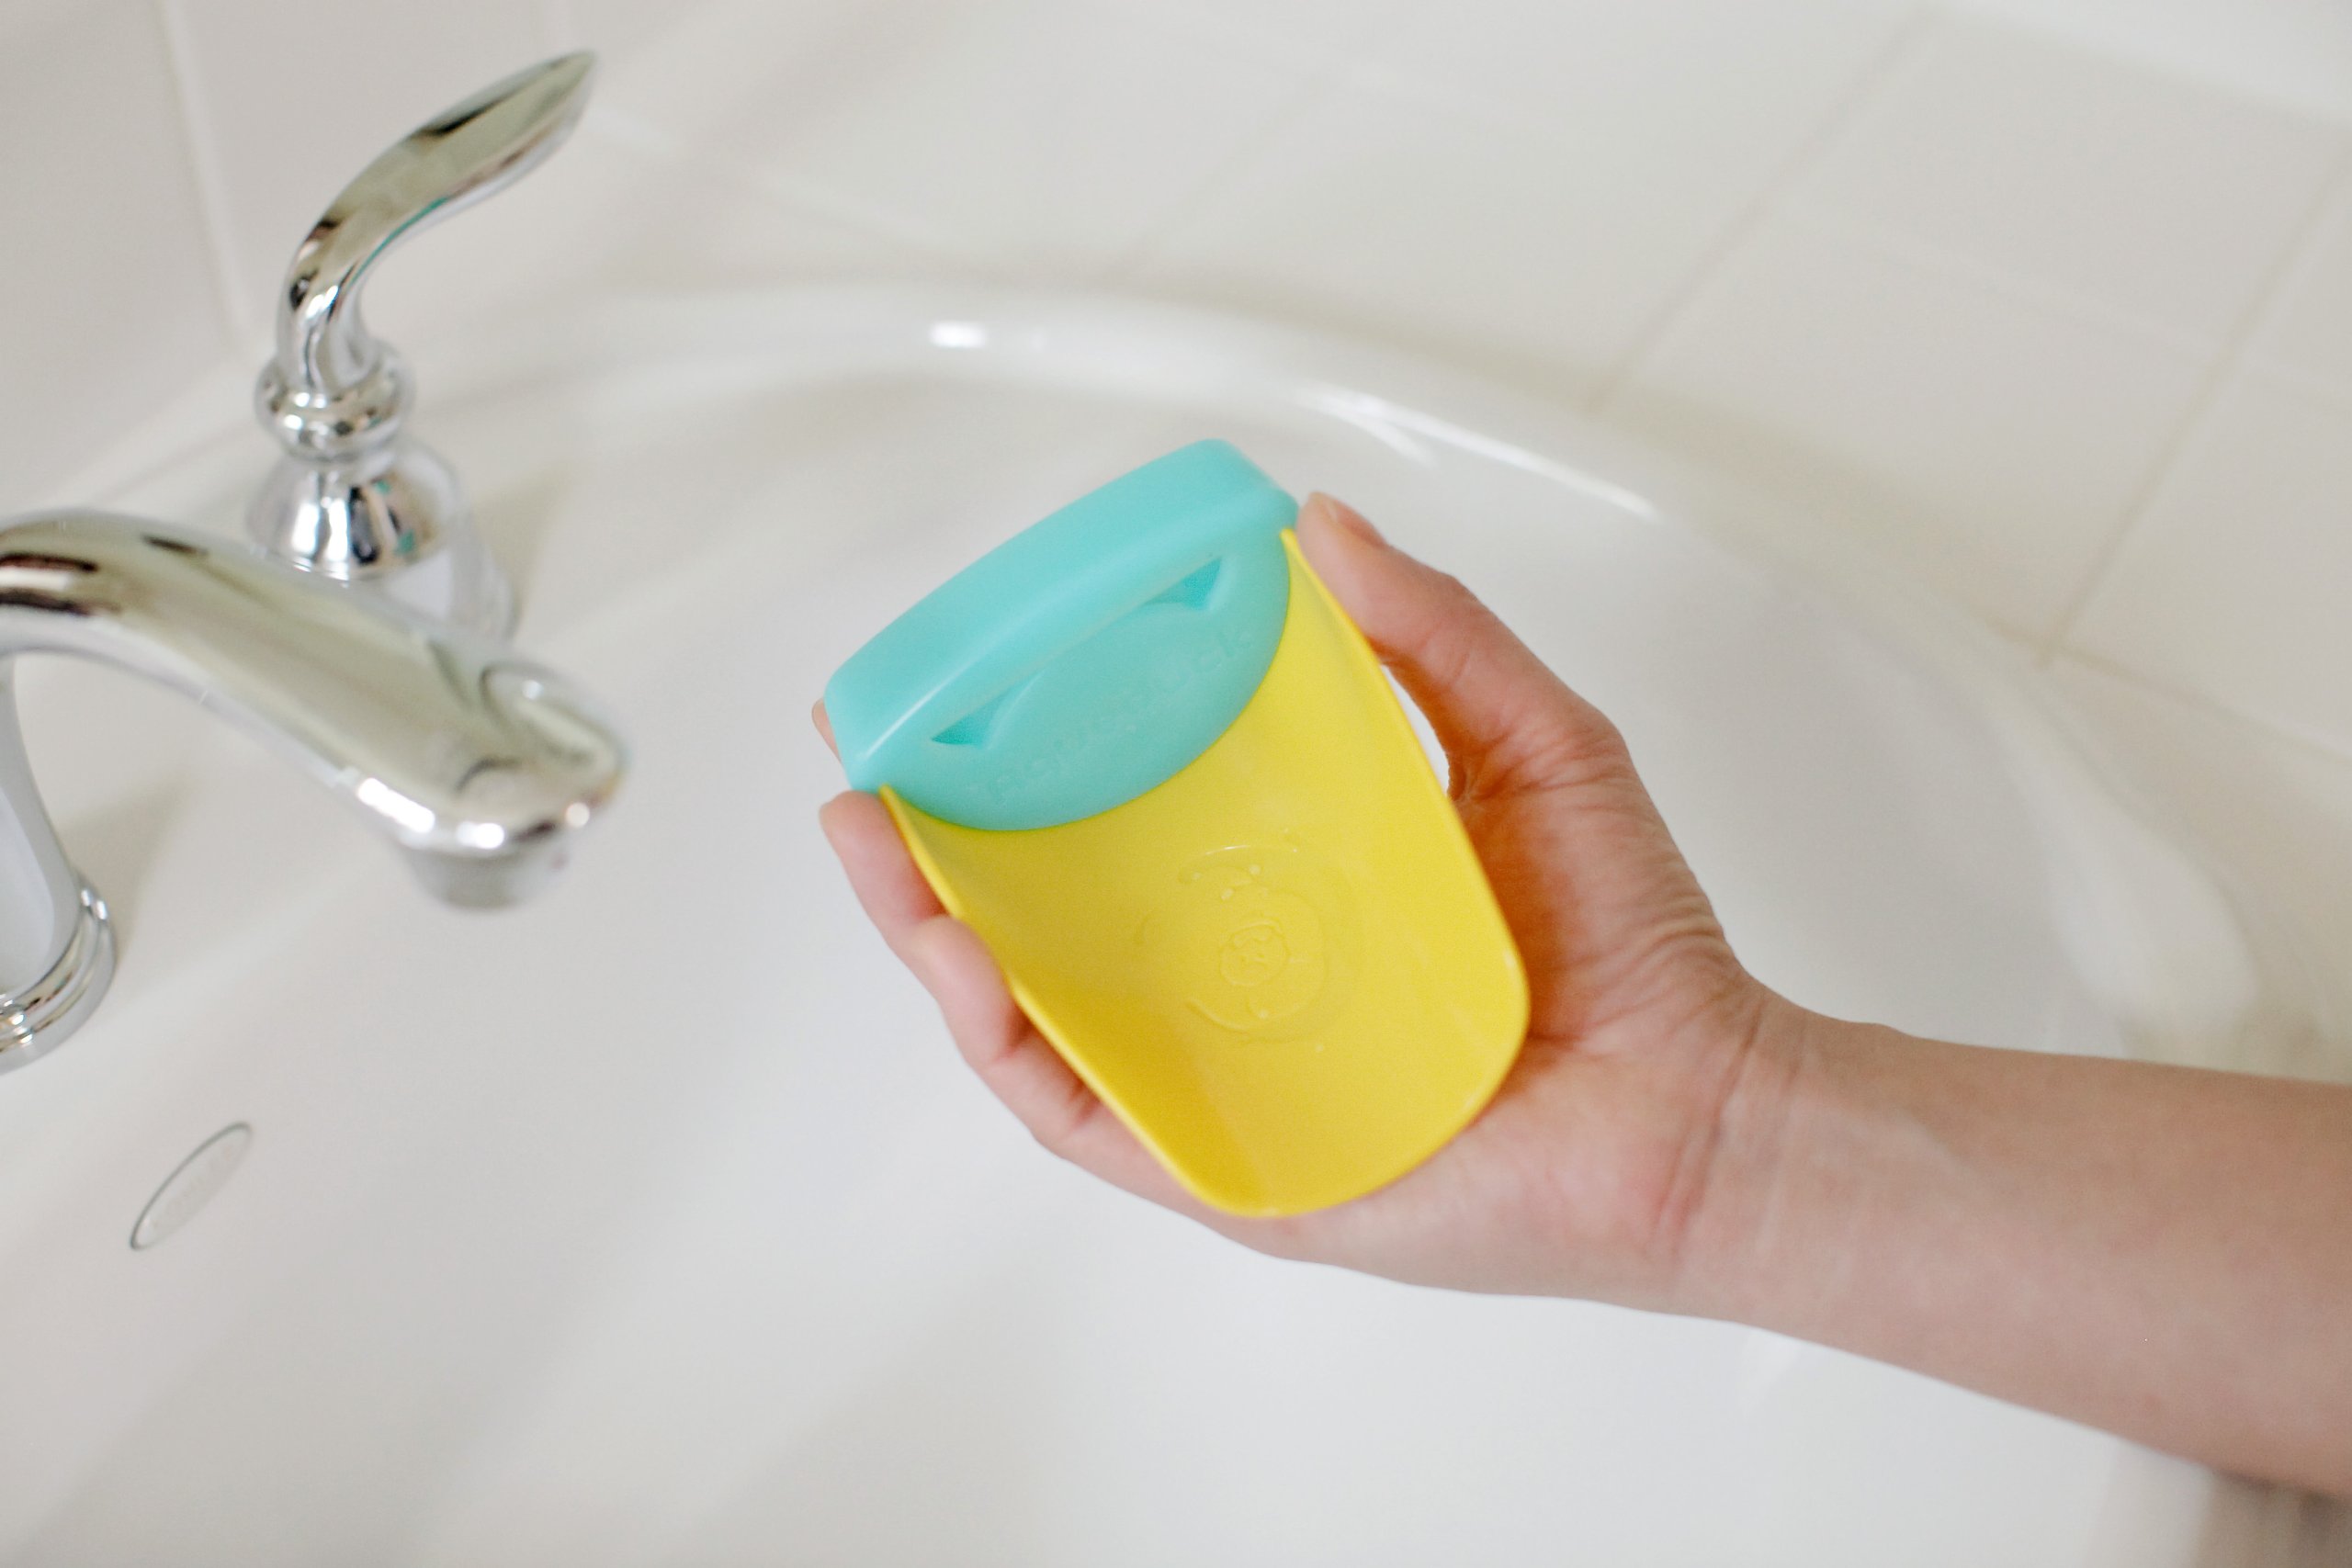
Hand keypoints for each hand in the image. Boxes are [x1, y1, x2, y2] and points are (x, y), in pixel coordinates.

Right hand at [817, 494, 1796, 1309]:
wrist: (1697, 1108)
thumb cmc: (1628, 943)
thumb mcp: (1528, 741)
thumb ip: (1432, 636)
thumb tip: (1319, 525)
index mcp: (1282, 889)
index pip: (1123, 820)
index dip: (1024, 754)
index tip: (953, 678)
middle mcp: (1232, 987)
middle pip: (1045, 915)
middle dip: (931, 839)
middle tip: (862, 751)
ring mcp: (1223, 1082)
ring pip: (1038, 1015)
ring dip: (932, 929)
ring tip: (868, 837)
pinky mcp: (1232, 1170)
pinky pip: (1091, 1114)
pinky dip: (1011, 1041)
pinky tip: (967, 956)